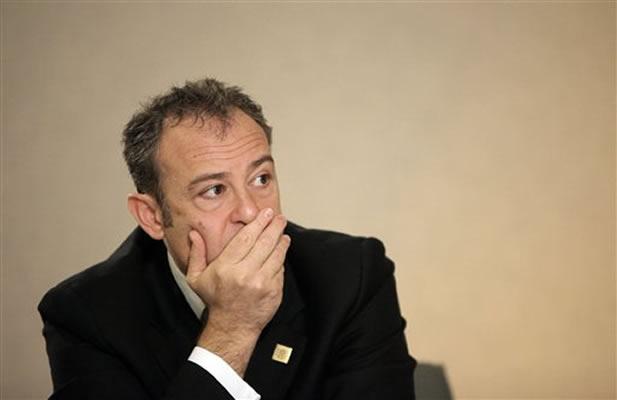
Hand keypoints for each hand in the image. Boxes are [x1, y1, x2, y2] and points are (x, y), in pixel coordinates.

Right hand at [186, 208, 289, 335]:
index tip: (265, 214)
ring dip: (281, 240)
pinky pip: (280, 269)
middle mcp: (245, 274)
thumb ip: (196, 254)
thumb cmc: (215, 301)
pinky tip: (281, 251)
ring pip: (276, 254)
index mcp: (226, 268)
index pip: (245, 238)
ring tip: (282, 233)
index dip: (258, 223)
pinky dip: (281, 258)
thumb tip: (194, 234)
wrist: (232, 327)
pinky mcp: (274, 291)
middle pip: (264, 242)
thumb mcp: (197, 278)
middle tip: (278, 218)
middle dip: (274, 227)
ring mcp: (262, 283)